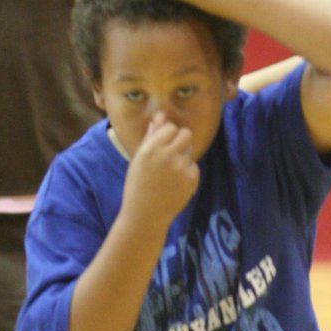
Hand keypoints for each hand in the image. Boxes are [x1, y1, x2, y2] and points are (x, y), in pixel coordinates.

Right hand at [121, 113, 198, 227]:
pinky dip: (186, 172)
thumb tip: (160, 116)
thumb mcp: (139, 159)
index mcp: (151, 148)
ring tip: (170, 172)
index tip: (162, 144)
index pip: (170, 127)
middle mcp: (167, 155)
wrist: (145, 214)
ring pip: (190, 150)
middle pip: (186, 134)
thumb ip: (151, 136)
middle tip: (171, 153)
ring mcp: (181, 167)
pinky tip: (175, 183)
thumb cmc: (138, 185)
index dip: (168, 134)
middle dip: (180, 140)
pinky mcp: (191, 178)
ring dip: (183, 155)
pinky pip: (193, 166)